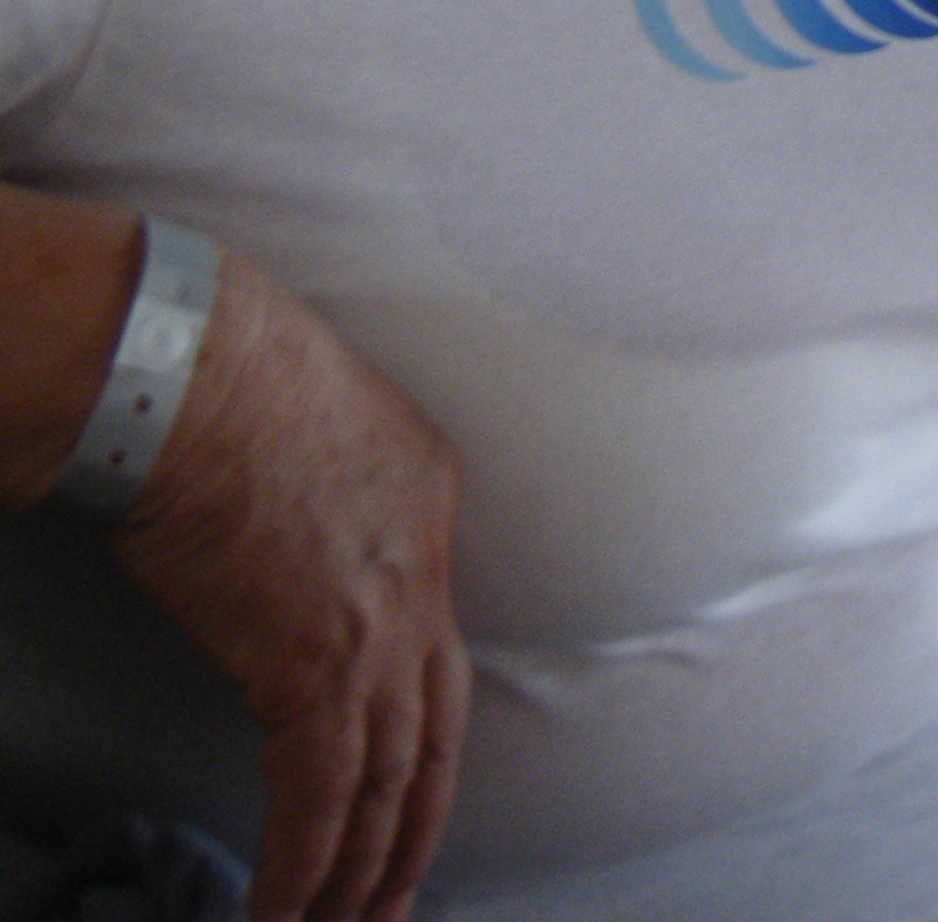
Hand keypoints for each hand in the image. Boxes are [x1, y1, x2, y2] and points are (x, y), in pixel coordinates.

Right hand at [113, 248, 468, 921]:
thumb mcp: (321, 427)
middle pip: (438, 728)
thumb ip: (331, 496)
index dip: (418, 724)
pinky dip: (303, 864)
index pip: (437, 641)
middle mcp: (427, 569)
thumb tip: (289, 556)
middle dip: (416, 824)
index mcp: (432, 500)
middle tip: (391, 899)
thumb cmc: (231, 376)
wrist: (197, 370)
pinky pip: (320, 796)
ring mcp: (379, 622)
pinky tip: (280, 912)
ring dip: (357, 868)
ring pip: (388, 779)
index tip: (396, 782)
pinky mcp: (313, 664)